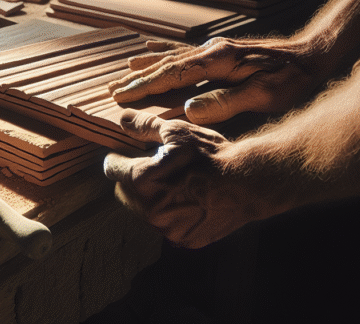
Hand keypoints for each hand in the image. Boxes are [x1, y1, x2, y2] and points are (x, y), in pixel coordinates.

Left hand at [103, 110, 272, 247]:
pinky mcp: (185, 240)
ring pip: (145, 211)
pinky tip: (187, 200)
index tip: (124, 154)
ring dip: (151, 198)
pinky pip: (168, 226)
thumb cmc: (210, 155)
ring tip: (173, 183)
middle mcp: (151, 211)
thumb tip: (122, 118)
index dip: (118, 159)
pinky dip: (172, 214)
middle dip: (132, 181)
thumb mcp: (176, 132)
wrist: (247, 183)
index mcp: (142, 182)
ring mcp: (168, 229)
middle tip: (152, 168)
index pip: (112, 169)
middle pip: (125, 193)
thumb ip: (144, 126)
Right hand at [107, 36, 327, 124]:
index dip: (143, 87)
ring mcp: (216, 48)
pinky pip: (185, 52)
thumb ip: (225, 102)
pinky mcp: (222, 51)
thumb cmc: (294, 80)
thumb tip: (188, 110)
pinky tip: (151, 50)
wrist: (316, 54)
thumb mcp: (264, 97)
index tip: (119, 97)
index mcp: (218, 61)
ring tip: (123, 72)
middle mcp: (212, 50)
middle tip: (110, 90)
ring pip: (172, 57)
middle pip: (165, 65)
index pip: (171, 75)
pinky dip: (164, 53)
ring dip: (146, 66)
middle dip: (137, 78)